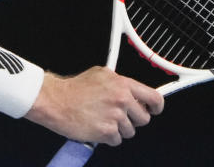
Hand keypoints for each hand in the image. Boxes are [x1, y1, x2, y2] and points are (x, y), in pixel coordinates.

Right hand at [25, 67, 164, 145]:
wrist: (56, 101)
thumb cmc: (75, 88)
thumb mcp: (102, 74)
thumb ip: (120, 83)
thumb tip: (133, 91)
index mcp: (123, 84)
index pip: (154, 98)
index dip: (157, 107)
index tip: (154, 110)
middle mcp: (122, 100)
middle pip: (143, 119)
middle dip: (133, 120)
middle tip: (120, 116)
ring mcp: (115, 116)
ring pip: (129, 131)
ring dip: (118, 129)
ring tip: (103, 119)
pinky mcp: (106, 132)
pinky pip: (116, 140)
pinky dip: (108, 137)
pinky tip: (97, 126)